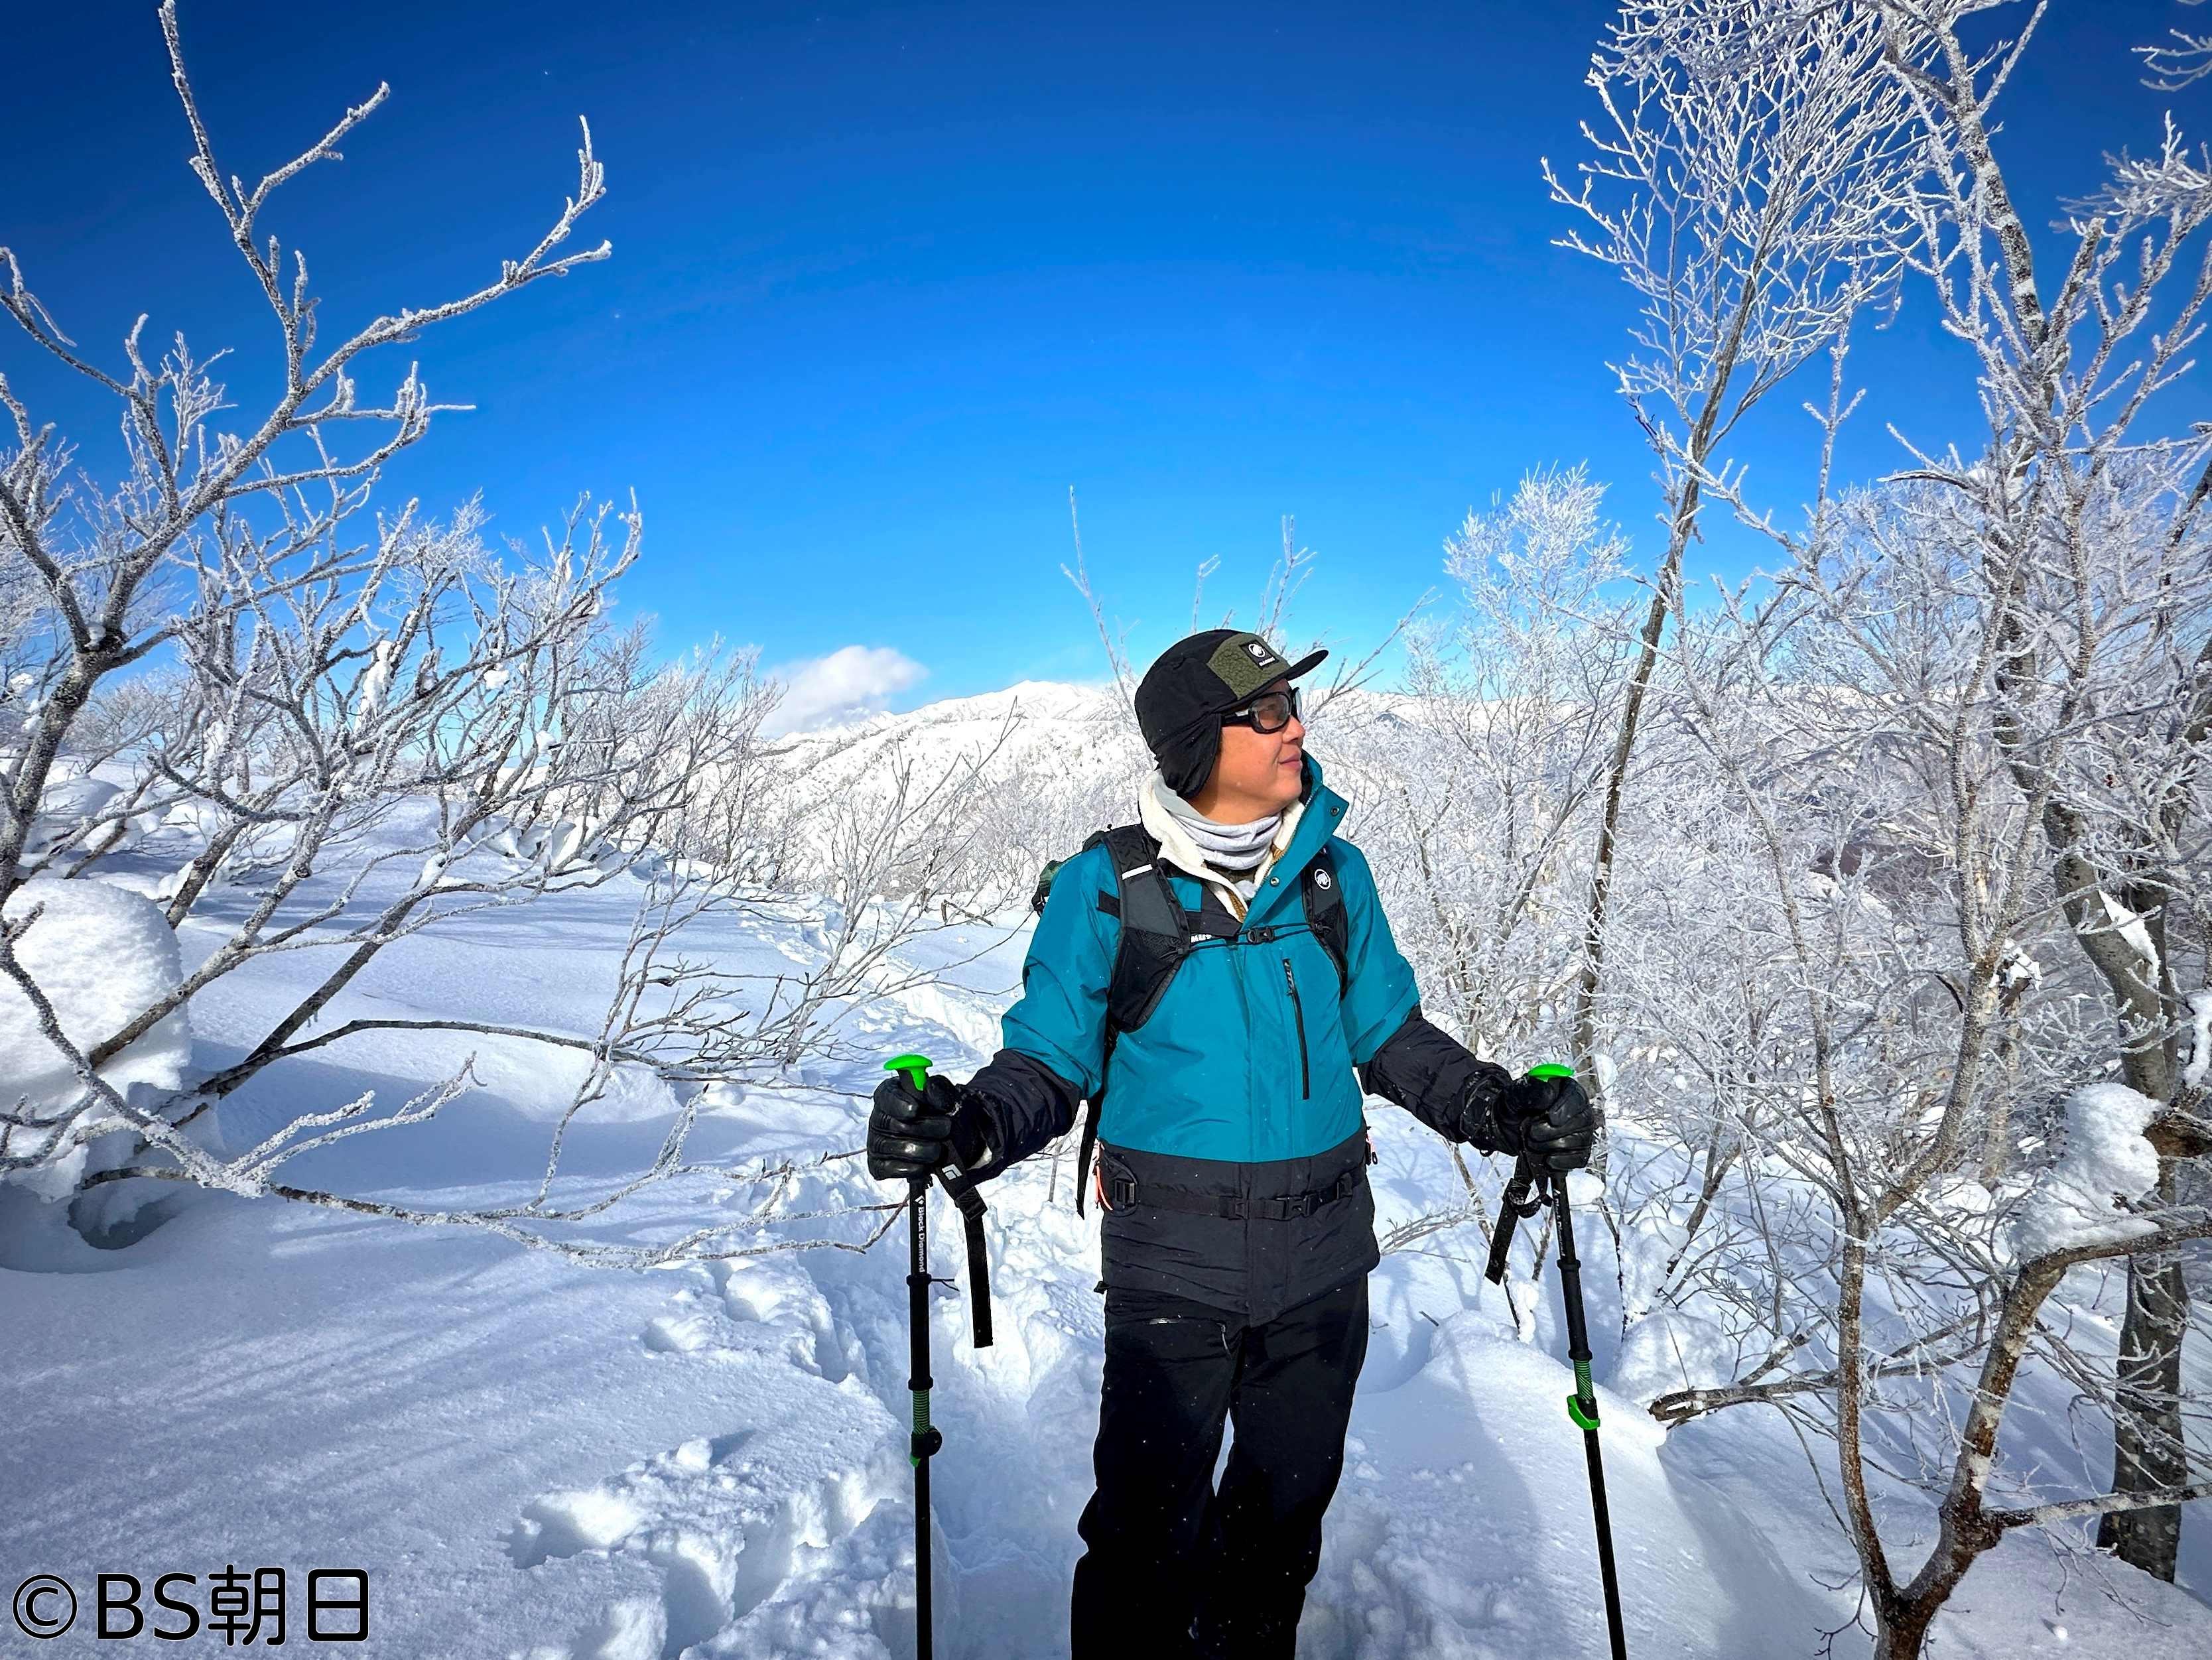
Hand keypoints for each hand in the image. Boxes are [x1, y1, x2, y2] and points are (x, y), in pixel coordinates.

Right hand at [867, 1071, 989, 1182]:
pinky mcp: (878, 1164)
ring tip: (939, 1149)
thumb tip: (928, 1086)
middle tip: (945, 1128)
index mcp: (891, 1094)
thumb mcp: (948, 1098)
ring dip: (921, 1150)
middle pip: (891, 1123)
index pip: (885, 1095)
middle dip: (922, 1128)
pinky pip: (887, 1168)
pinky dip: (909, 1169)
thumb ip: (939, 1089)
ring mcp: (876, 1142)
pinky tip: (924, 1166)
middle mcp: (879, 1118)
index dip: (898, 1103)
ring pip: (891, 1147)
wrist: (957, 1142)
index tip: (915, 1110)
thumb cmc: (945, 1115)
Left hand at [1496, 1071, 1596, 1172]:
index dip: (1566, 1108)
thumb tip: (1549, 1094)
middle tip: (1532, 1133)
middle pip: (1582, 1121)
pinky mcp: (1576, 1151)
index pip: (1577, 1097)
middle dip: (1554, 1131)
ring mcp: (1580, 1132)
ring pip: (1580, 1141)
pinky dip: (1563, 1162)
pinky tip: (1548, 1160)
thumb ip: (1531, 1091)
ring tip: (1532, 1143)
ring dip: (1553, 1145)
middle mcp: (1577, 1110)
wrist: (1504, 1127)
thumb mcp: (1515, 1094)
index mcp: (1566, 1089)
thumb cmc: (1514, 1107)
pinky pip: (1579, 1159)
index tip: (1551, 1118)